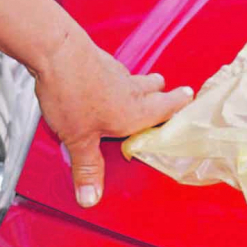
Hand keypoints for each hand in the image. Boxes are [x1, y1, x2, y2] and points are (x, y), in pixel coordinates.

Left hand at [31, 29, 192, 208]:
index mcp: (135, 111)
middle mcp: (130, 89)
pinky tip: (98, 83)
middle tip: (169, 95)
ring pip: (134, 78)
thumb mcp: (79, 139)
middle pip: (155, 88)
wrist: (55, 49)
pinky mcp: (96, 58)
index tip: (191, 101)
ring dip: (137, 84)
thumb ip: (87, 168)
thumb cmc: (73, 92)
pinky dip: (111, 76)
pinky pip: (111, 69)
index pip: (168, 108)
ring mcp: (114, 70)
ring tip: (137, 90)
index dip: (180, 106)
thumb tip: (90, 198)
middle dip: (161, 93)